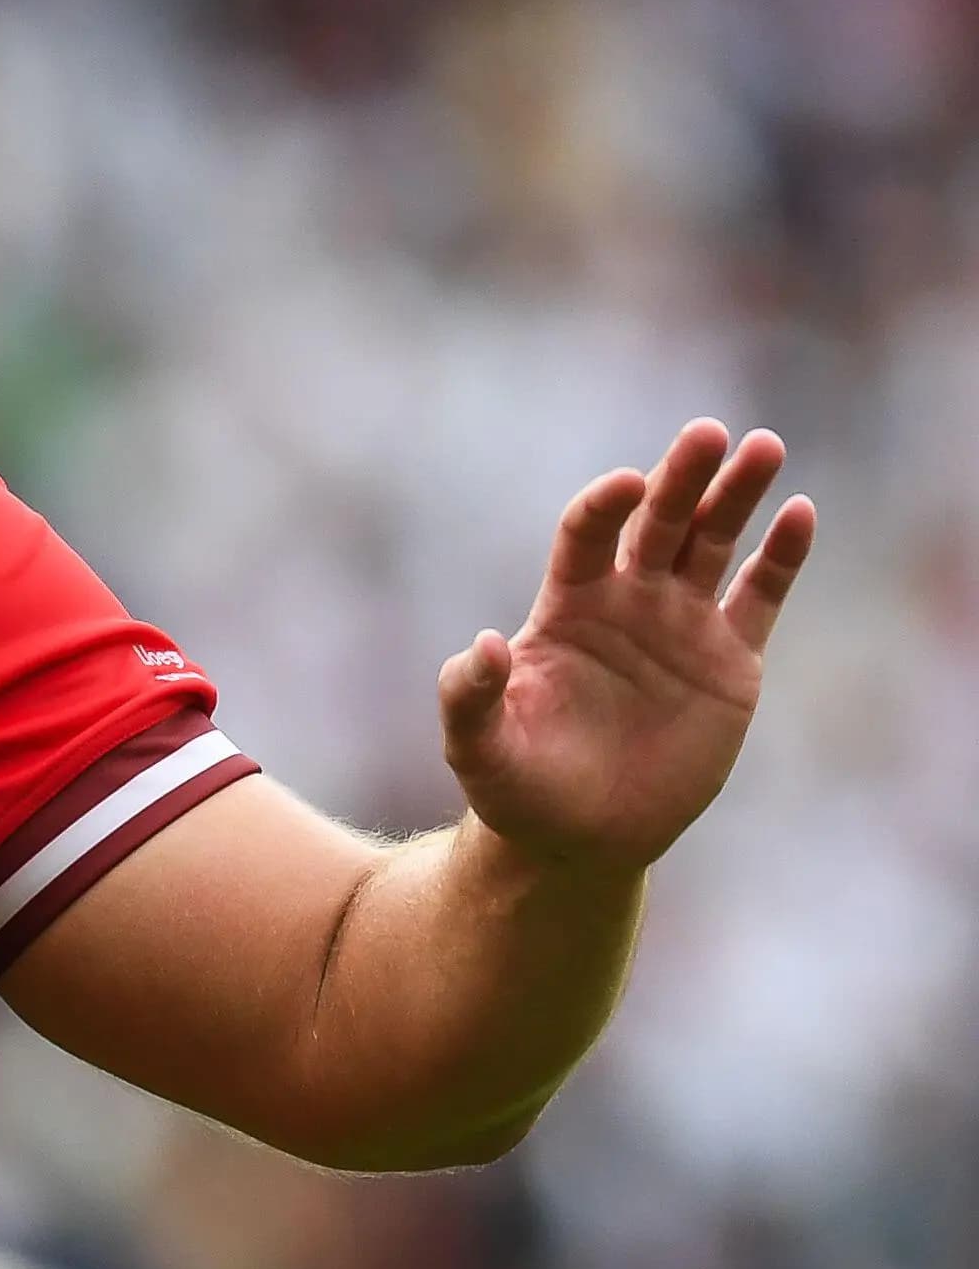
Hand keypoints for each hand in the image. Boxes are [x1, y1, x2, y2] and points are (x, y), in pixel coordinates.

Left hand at [438, 419, 816, 875]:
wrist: (581, 837)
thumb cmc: (518, 788)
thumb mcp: (479, 748)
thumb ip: (470, 696)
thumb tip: (485, 646)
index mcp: (567, 608)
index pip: (587, 535)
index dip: (604, 506)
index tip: (626, 484)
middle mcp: (627, 601)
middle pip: (657, 523)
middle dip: (682, 478)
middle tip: (709, 432)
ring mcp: (681, 626)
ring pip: (712, 544)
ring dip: (737, 495)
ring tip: (762, 447)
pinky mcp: (729, 662)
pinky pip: (758, 596)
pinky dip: (780, 556)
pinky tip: (799, 513)